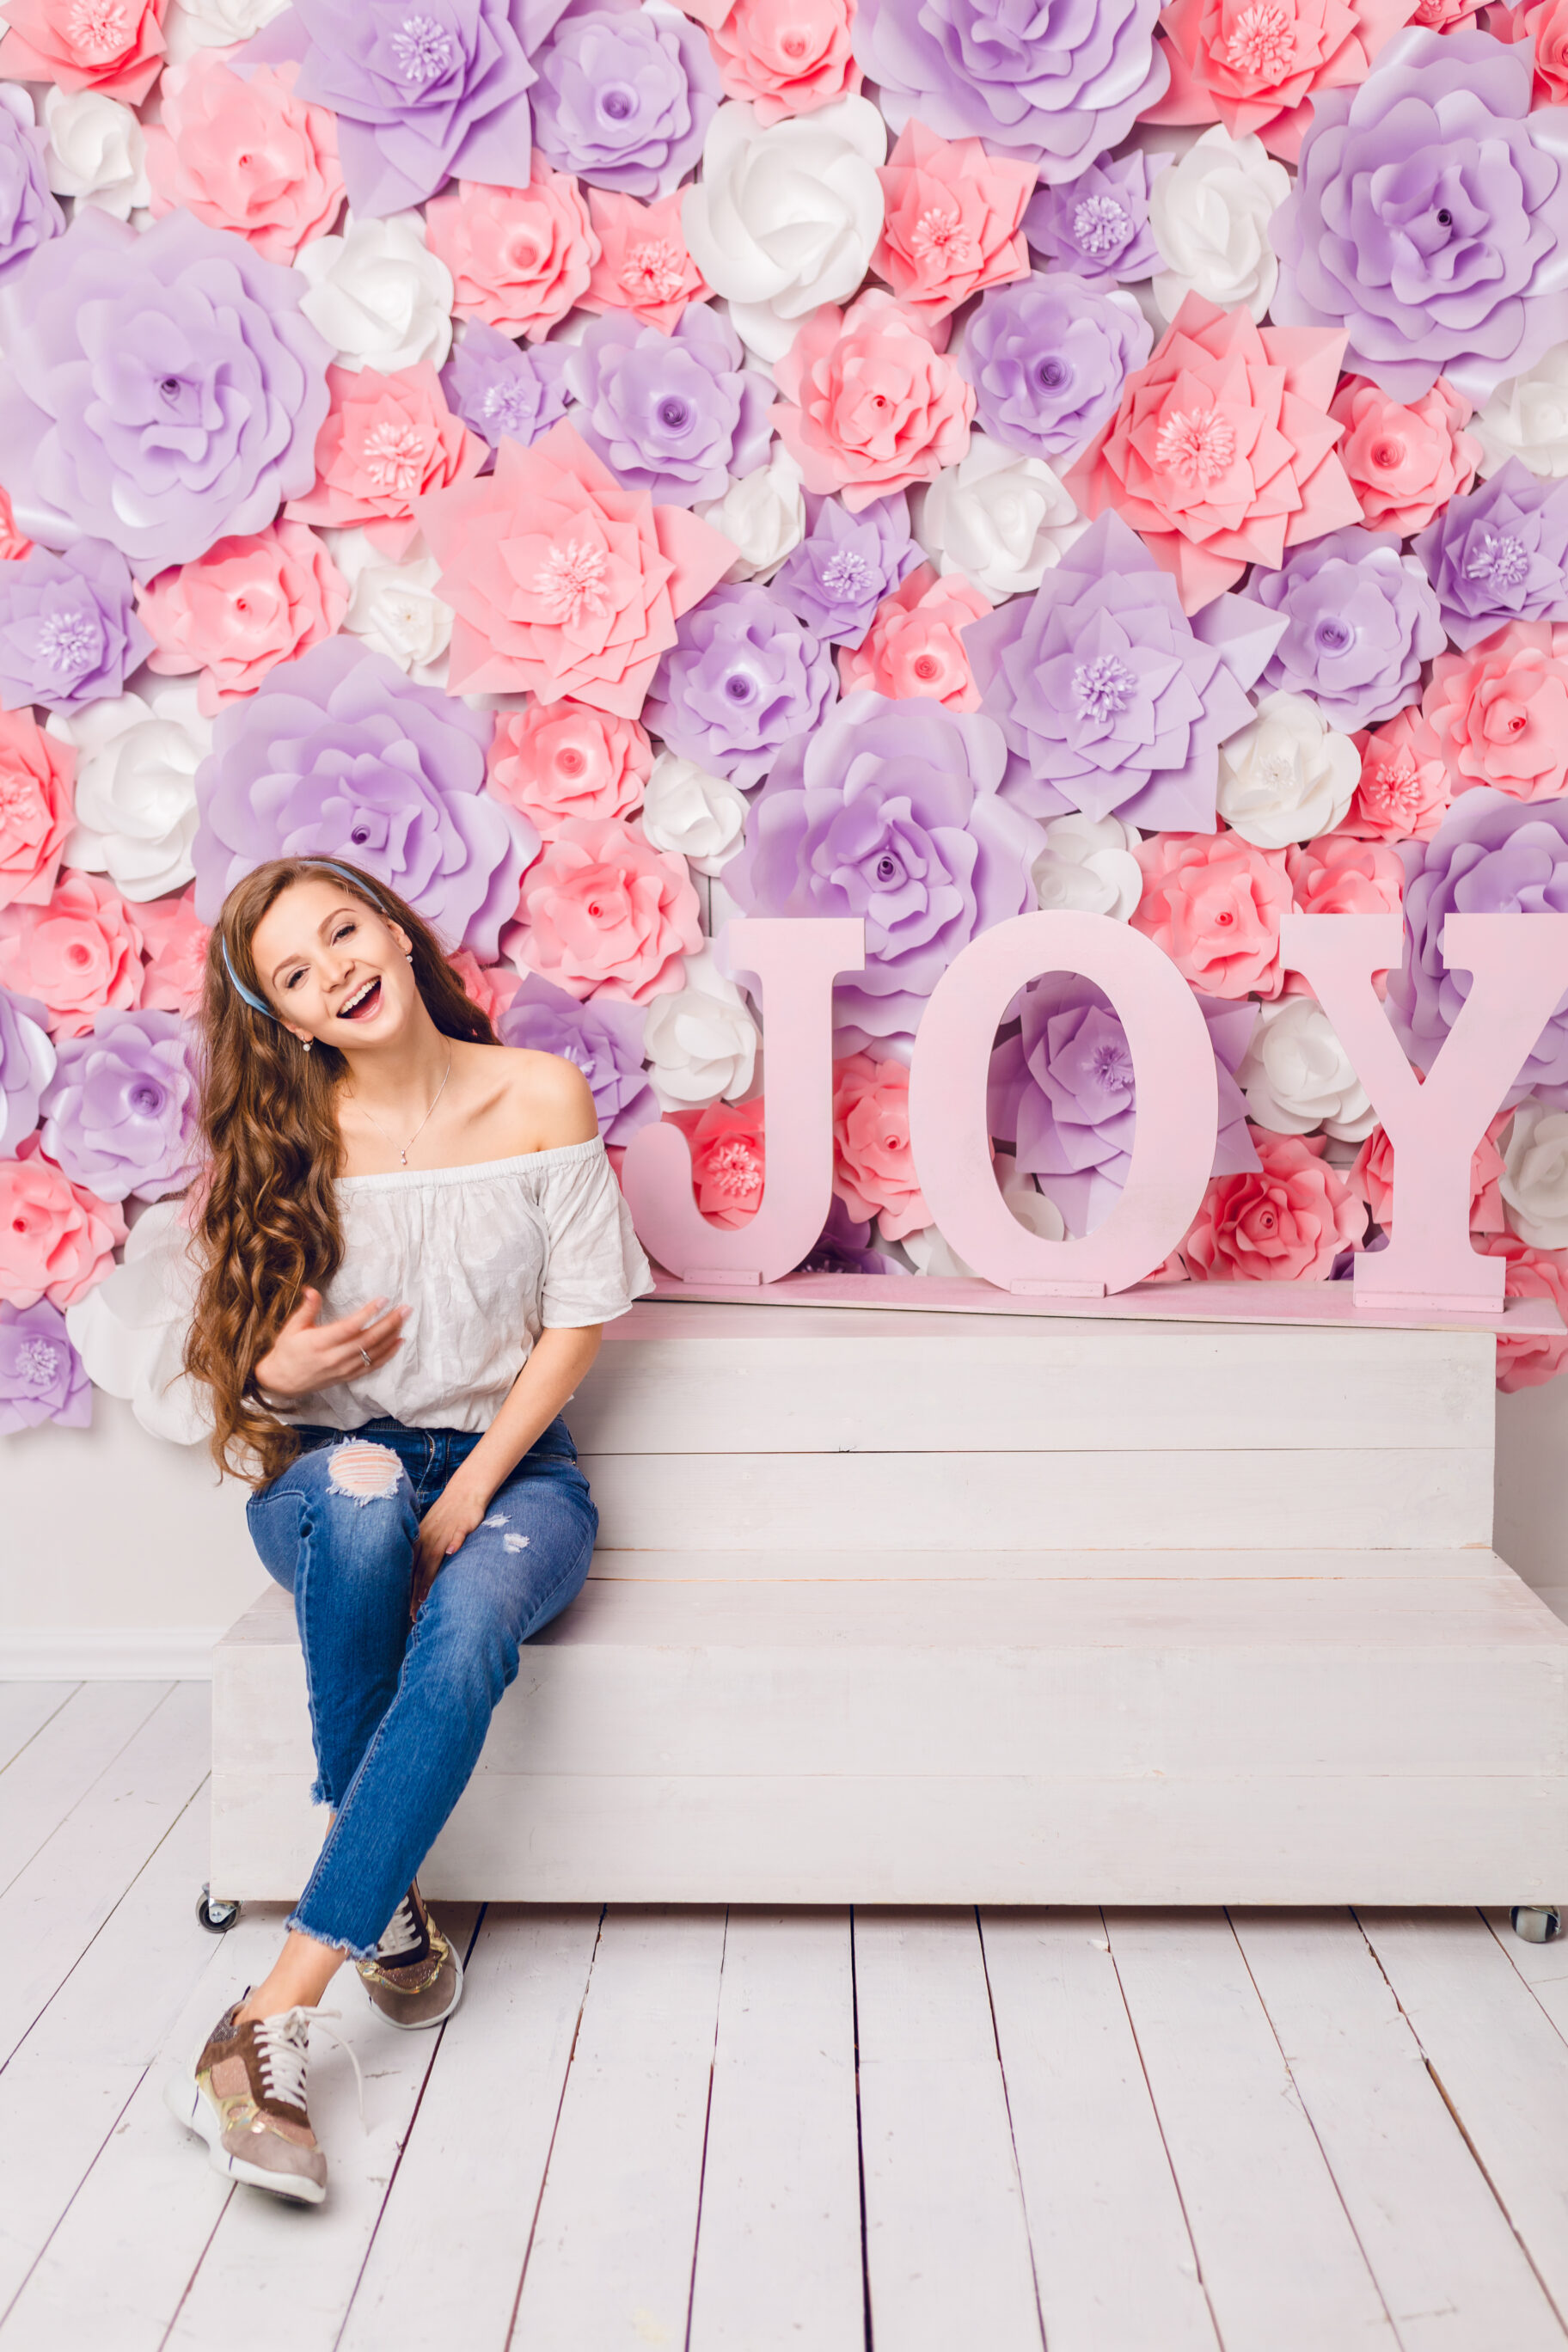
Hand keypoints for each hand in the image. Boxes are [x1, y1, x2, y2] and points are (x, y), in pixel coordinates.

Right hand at [253, 1289, 406, 1402]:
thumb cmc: (286, 1351)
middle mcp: (334, 1357)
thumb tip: (311, 1289)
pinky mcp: (346, 1377)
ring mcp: (342, 1369)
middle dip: (389, 1323)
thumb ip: (306, 1309)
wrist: (281, 1381)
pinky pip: (371, 1367)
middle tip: (405, 1309)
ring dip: (391, 1337)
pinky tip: (398, 1343)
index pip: (349, 1327)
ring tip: (404, 1320)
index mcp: (319, 1342)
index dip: (368, 1313)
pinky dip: (387, 1355)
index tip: (383, 1300)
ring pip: (372, 1353)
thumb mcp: (291, 1327)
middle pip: (367, 1340)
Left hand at [412, 1473, 490, 1615]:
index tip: (406, 1612)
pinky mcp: (461, 1525)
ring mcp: (445, 1531)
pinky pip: (457, 1535)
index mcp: (420, 1541)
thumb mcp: (432, 1533)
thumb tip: (416, 1576)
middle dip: (415, 1593)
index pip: (411, 1570)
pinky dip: (454, 1543)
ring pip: (434, 1557)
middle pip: (419, 1569)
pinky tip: (451, 1552)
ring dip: (428, 1578)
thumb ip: (424, 1552)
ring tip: (424, 1597)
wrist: (465, 1492)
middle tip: (412, 1615)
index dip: (408, 1591)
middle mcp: (429, 1538)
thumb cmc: (448, 1516)